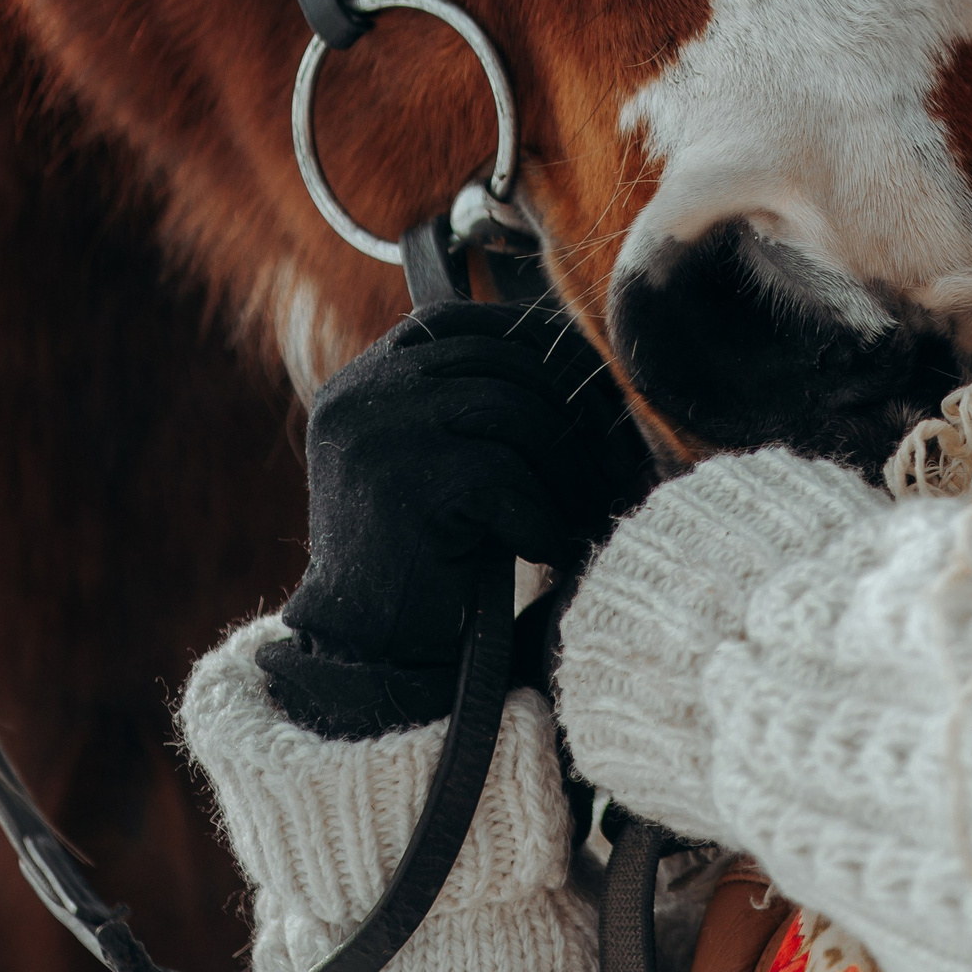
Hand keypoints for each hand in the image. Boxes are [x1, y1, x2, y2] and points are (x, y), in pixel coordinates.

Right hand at [259, 300, 653, 737]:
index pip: (449, 322)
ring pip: (515, 415)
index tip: (582, 373)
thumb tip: (570, 354)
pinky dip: (541, 518)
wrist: (369, 648)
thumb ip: (463, 402)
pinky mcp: (410, 482)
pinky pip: (509, 478)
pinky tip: (544, 551)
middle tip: (613, 458)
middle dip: (568, 409)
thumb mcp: (429, 459)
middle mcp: (359, 397)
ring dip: (564, 470)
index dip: (524, 339)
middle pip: (498, 365)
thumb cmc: (420, 556)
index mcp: (358, 384)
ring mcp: (379, 434)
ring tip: (579, 513)